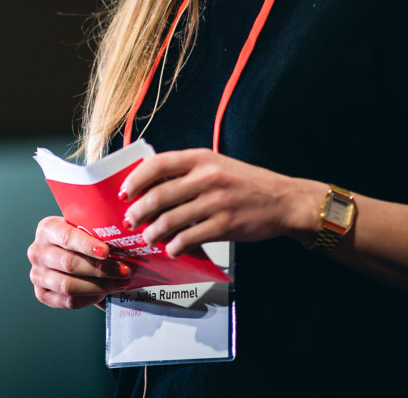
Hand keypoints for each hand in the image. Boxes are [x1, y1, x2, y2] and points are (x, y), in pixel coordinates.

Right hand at [28, 215, 135, 309]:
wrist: (70, 254)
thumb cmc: (82, 240)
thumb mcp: (85, 230)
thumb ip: (97, 234)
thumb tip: (125, 243)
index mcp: (47, 229)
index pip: (66, 237)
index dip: (87, 245)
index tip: (106, 251)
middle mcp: (37, 251)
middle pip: (69, 264)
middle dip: (100, 269)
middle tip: (124, 271)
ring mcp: (37, 274)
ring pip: (68, 285)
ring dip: (98, 286)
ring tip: (118, 283)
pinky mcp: (42, 294)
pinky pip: (68, 301)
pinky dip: (89, 299)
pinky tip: (103, 293)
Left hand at [117, 149, 319, 257]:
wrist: (284, 200)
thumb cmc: (245, 183)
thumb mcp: (216, 165)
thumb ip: (187, 171)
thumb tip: (150, 185)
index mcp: (201, 158)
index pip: (157, 164)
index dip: (135, 179)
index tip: (124, 193)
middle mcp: (206, 177)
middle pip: (158, 196)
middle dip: (138, 212)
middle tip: (130, 221)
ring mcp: (216, 202)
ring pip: (170, 220)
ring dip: (153, 233)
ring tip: (148, 238)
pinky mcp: (225, 225)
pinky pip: (190, 238)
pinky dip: (175, 246)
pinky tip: (172, 249)